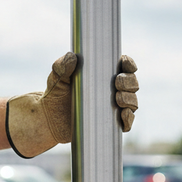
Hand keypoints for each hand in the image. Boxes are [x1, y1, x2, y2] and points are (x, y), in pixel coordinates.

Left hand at [6, 53, 139, 157]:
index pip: (124, 67)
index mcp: (104, 75)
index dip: (129, 64)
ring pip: (132, 102)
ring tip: (118, 99)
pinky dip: (129, 119)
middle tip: (117, 83)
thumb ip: (61, 66)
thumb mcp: (56, 78)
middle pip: (132, 84)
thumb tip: (73, 57)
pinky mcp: (111, 124)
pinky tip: (123, 115)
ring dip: (130, 99)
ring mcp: (114, 108)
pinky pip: (127, 122)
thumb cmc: (55, 94)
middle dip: (129, 82)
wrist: (49, 119)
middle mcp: (113, 90)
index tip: (124, 63)